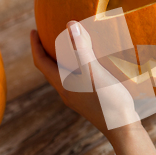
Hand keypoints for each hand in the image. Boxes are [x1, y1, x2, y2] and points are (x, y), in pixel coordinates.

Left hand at [30, 26, 155, 154]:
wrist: (123, 128)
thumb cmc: (107, 101)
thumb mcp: (94, 72)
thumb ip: (81, 50)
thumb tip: (69, 25)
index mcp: (63, 85)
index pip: (41, 63)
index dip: (35, 46)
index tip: (32, 30)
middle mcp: (67, 92)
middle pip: (50, 70)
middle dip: (48, 52)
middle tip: (49, 36)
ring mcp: (78, 98)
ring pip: (64, 76)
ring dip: (62, 60)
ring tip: (69, 47)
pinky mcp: (90, 101)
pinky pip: (77, 80)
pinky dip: (77, 68)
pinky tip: (90, 65)